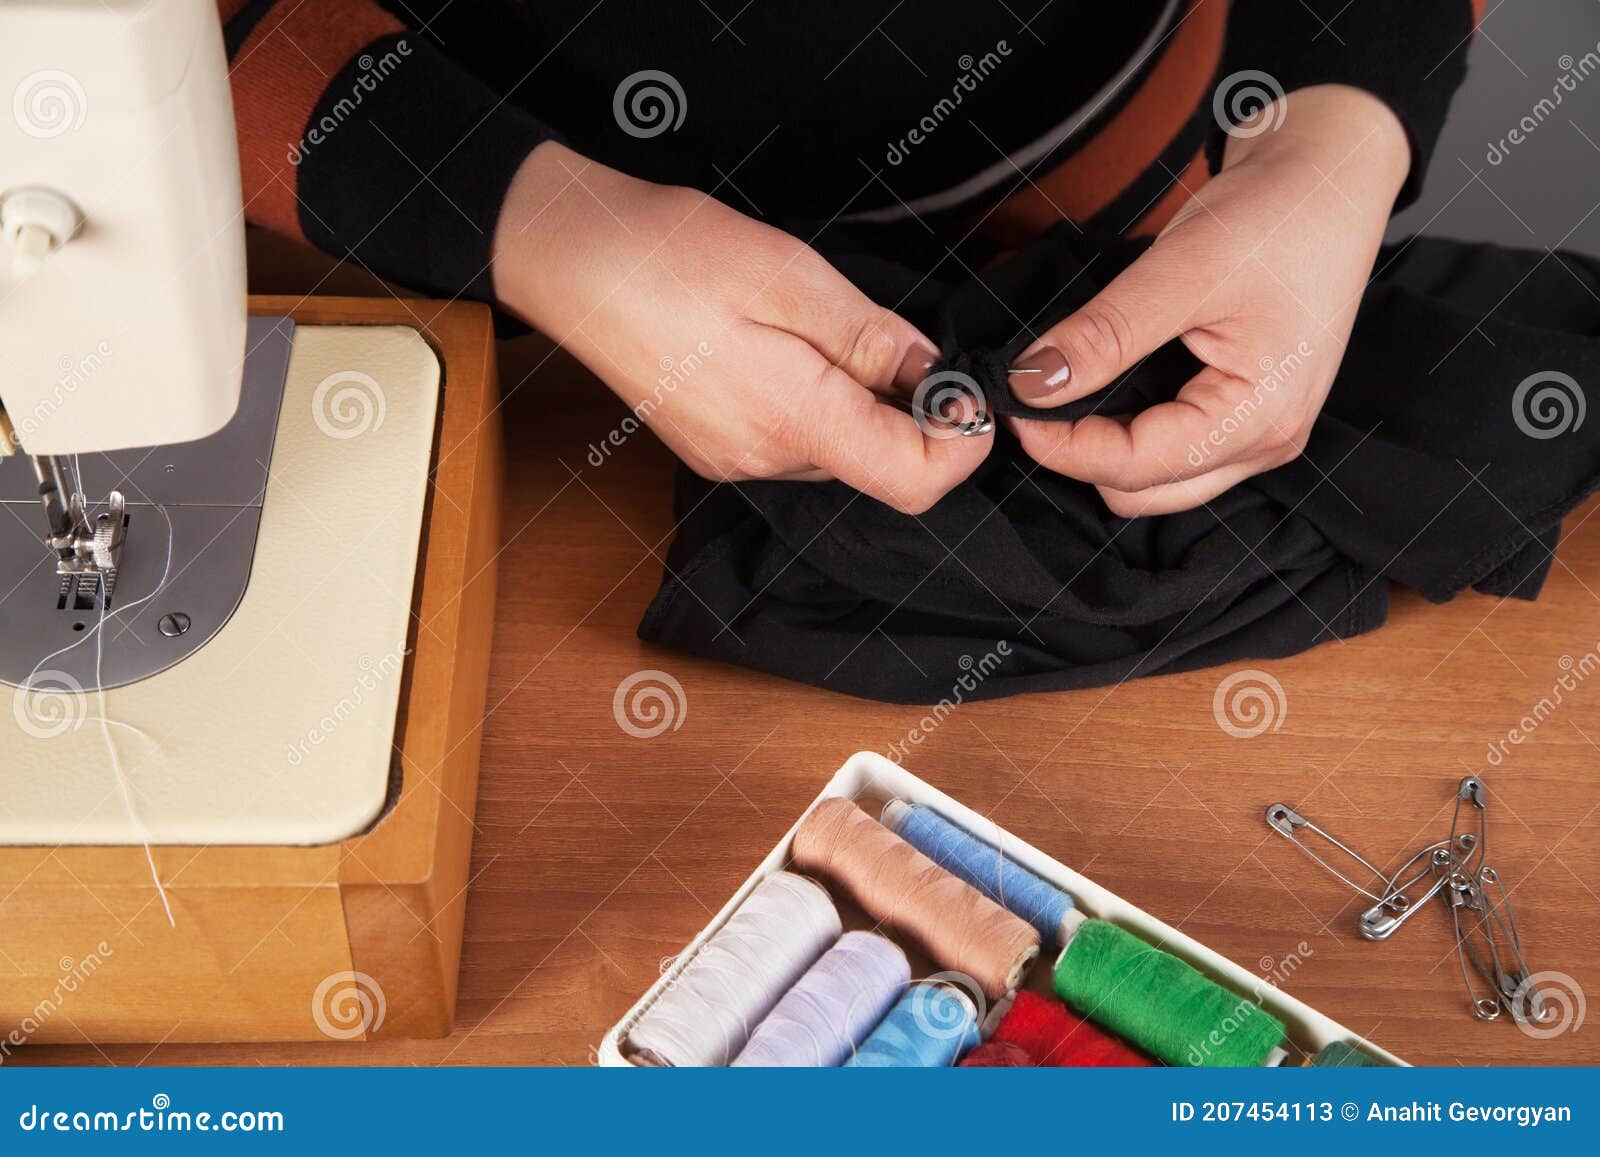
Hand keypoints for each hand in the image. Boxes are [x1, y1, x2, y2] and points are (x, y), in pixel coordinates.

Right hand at [491, 143, 987, 513]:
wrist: (566, 261)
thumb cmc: (668, 257)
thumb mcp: (794, 278)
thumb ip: (873, 338)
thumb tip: (935, 375)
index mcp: (792, 422)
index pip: (916, 482)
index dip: (964, 443)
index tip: (967, 389)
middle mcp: (763, 461)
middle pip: (879, 466)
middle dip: (907, 409)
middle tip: (889, 332)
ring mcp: (733, 461)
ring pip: (837, 451)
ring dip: (858, 400)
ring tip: (821, 326)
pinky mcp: (714, 447)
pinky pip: (793, 438)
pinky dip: (816, 401)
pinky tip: (782, 343)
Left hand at [1007, 85, 1411, 515]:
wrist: (1331, 181)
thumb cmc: (1278, 217)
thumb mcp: (1182, 270)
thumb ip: (1105, 335)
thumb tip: (1032, 382)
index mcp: (1260, 418)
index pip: (1133, 467)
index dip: (1061, 443)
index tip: (1012, 398)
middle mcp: (1265, 444)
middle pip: (1140, 491)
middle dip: (1079, 452)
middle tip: (1035, 389)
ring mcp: (1258, 437)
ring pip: (1152, 480)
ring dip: (1102, 445)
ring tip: (1070, 383)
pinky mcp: (1245, 418)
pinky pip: (1170, 451)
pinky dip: (1128, 428)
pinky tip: (1107, 382)